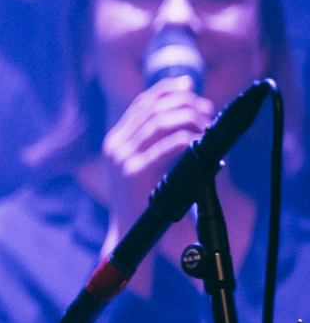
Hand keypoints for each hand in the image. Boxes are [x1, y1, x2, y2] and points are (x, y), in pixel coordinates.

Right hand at [99, 79, 215, 254]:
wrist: (129, 236)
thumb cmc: (143, 204)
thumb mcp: (144, 168)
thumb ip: (157, 142)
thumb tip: (187, 107)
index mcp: (114, 142)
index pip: (141, 104)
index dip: (166, 90)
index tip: (190, 85)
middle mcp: (115, 146)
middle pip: (152, 108)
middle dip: (184, 103)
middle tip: (208, 110)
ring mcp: (123, 158)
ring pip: (160, 122)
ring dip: (190, 118)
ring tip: (207, 124)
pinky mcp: (136, 173)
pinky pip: (168, 146)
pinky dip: (189, 140)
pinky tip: (201, 141)